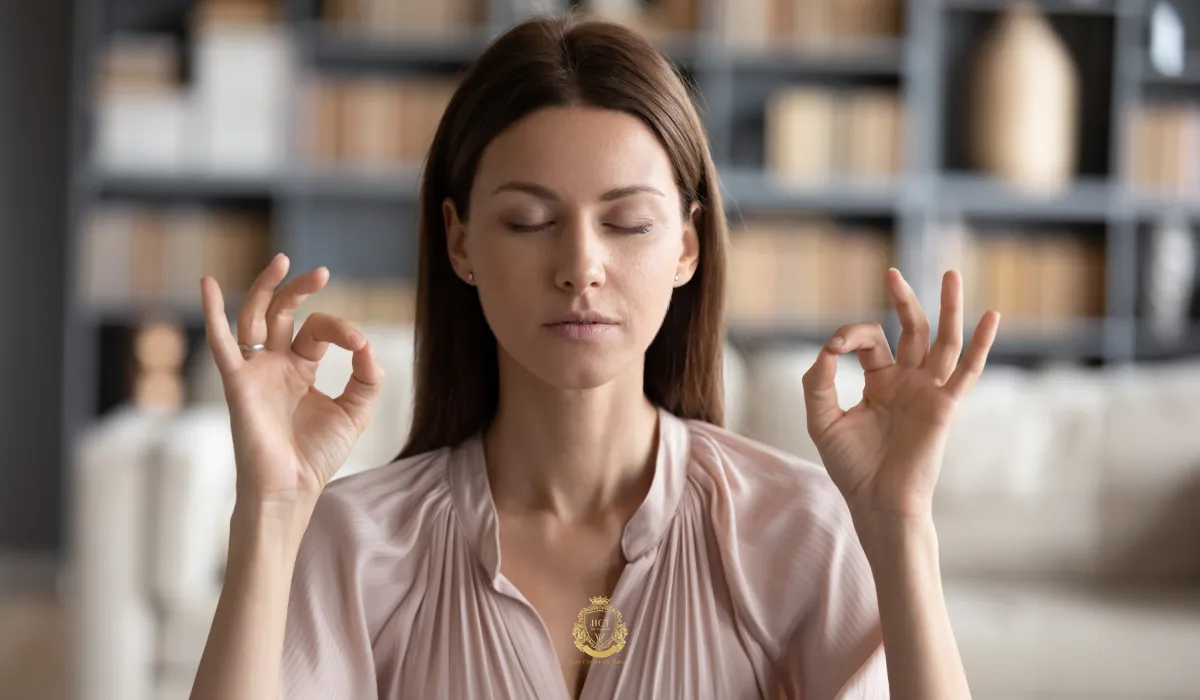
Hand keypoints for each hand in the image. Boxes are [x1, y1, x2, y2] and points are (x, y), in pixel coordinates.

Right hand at [200, 253, 384, 507]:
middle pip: (282, 313)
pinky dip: (211, 312)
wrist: (291, 489)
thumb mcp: (354, 412)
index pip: (318, 332)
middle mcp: (274, 364)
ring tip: (282, 260)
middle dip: (299, 290)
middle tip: (320, 271)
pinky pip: (220, 343)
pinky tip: (205, 283)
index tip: (361, 348)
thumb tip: (367, 346)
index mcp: (301, 369)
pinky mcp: (238, 383)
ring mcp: (255, 371)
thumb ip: (367, 378)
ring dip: (265, 288)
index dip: (342, 331)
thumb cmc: (317, 455)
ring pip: (254, 317)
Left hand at [801, 269, 999, 519]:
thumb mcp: (822, 419)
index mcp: (879, 382)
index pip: (869, 341)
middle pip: (911, 330)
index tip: (833, 349)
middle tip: (891, 273)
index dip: (849, 336)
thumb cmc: (851, 467)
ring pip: (943, 340)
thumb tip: (828, 349)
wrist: (877, 503)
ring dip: (948, 307)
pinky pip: (968, 370)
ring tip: (952, 273)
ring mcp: (928, 392)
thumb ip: (817, 382)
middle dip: (903, 301)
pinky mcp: (945, 406)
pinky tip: (992, 316)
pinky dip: (981, 343)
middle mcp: (907, 382)